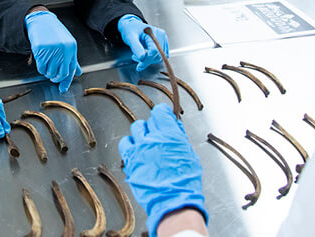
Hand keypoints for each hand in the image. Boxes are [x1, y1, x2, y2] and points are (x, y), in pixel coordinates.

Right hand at [25, 10, 81, 92]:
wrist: (41, 21)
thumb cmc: (55, 33)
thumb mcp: (68, 44)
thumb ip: (73, 59)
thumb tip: (78, 72)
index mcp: (71, 47)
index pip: (70, 70)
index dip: (66, 81)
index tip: (63, 88)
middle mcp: (63, 49)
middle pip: (61, 73)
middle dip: (56, 78)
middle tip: (53, 77)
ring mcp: (51, 49)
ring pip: (50, 72)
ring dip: (48, 73)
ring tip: (47, 67)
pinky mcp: (40, 49)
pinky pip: (41, 67)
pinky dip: (41, 69)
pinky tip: (42, 64)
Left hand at [117, 14, 168, 70]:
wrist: (131, 25)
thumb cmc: (130, 29)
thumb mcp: (130, 38)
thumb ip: (136, 48)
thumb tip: (142, 58)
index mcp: (153, 32)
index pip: (154, 51)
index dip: (147, 60)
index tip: (139, 66)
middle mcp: (160, 35)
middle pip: (158, 55)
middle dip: (146, 60)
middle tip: (136, 58)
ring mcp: (163, 39)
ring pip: (160, 57)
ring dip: (149, 60)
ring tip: (139, 55)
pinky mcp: (163, 43)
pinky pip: (161, 56)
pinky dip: (153, 58)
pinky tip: (145, 54)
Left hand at [119, 103, 206, 236]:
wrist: (173, 201)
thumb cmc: (185, 182)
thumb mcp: (189, 155)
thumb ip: (180, 138)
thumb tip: (174, 127)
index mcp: (170, 135)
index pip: (160, 112)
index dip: (163, 114)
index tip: (164, 117)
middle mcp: (153, 138)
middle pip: (149, 121)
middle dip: (154, 127)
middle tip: (159, 137)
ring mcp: (140, 148)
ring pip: (136, 129)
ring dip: (142, 134)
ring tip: (147, 143)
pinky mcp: (130, 160)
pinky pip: (125, 143)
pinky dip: (130, 145)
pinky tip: (136, 151)